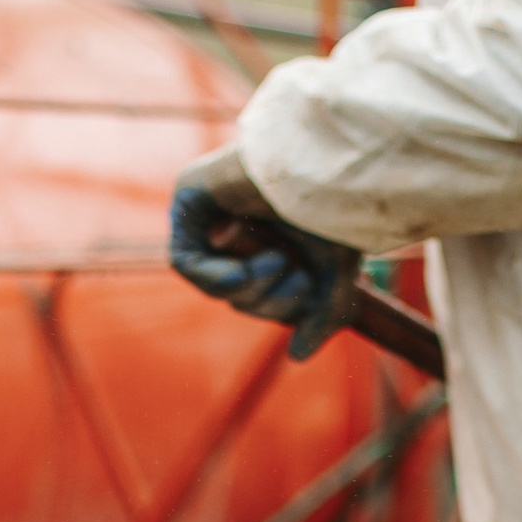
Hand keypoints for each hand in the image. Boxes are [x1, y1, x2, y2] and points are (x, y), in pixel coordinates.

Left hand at [167, 164, 363, 361]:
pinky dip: (221, 276)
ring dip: (251, 288)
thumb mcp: (334, 275)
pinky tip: (254, 265)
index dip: (278, 306)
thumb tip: (296, 358)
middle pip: (236, 294)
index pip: (257, 293)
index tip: (308, 294)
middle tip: (299, 278)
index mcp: (268, 237)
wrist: (321, 163)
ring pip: (214, 284)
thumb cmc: (333, 207)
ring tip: (280, 262)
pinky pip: (187, 263)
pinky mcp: (187, 202)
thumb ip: (321, 317)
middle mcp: (236, 224)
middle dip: (269, 300)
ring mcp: (208, 212)